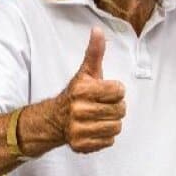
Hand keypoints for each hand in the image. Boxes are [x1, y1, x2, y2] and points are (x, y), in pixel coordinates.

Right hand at [54, 27, 125, 153]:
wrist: (55, 119)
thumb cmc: (77, 93)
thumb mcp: (86, 72)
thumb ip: (95, 52)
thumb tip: (97, 30)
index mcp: (82, 90)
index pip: (119, 91)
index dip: (116, 91)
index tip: (105, 91)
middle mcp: (78, 110)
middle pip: (120, 110)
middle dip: (115, 107)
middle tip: (103, 105)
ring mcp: (78, 129)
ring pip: (116, 127)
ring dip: (112, 122)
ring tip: (100, 117)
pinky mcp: (81, 145)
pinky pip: (109, 141)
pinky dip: (105, 136)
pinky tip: (95, 128)